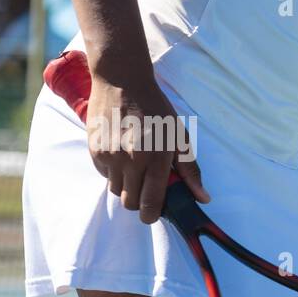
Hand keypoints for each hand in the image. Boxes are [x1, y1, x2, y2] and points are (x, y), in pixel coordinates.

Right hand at [85, 70, 208, 222]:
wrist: (122, 81)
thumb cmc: (156, 110)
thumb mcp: (179, 137)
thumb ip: (190, 171)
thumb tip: (203, 199)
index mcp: (155, 158)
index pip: (150, 203)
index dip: (153, 215)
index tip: (156, 213)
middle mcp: (130, 160)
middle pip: (130, 203)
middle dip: (140, 203)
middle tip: (149, 190)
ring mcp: (109, 155)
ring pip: (116, 191)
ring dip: (127, 187)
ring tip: (137, 168)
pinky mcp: (94, 150)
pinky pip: (104, 175)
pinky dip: (115, 173)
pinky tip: (123, 156)